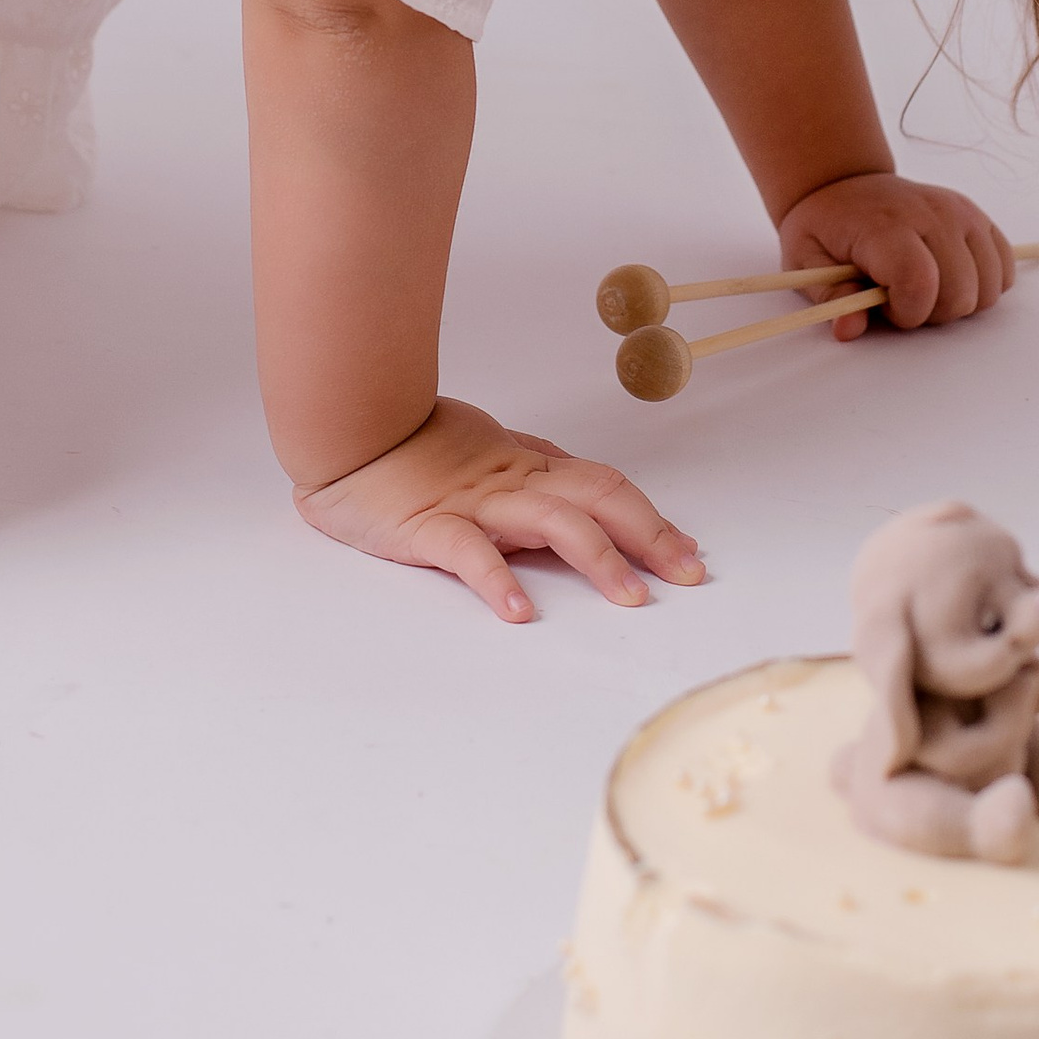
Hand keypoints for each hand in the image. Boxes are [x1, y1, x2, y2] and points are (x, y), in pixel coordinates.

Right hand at [295, 400, 707, 625]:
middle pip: (598, 497)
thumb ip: (534, 471)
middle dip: (650, 535)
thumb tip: (586, 490)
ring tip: (629, 597)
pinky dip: (496, 578)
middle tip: (687, 573)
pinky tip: (518, 610)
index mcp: (527, 468)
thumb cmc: (415, 444)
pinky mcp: (428, 525)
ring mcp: (473, 503)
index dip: (652, 518)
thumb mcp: (490, 451)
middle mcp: (512, 483)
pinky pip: (468, 552)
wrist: (349, 428)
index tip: (690, 552)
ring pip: (551, 520)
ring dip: (598, 557)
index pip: (605, 486)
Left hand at [777, 175, 1016, 341]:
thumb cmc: (826, 226)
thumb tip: (849, 329)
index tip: (885, 307)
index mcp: (885, 226)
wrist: (845, 183)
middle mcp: (931, 214)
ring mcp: (960, 212)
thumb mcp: (806, 260)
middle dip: (931, 312)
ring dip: (960, 301)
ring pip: (988, 286)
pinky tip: (952, 277)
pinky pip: (1002, 267)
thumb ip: (831, 297)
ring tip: (927, 287)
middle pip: (960, 292)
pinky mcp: (976, 216)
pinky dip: (984, 284)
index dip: (907, 311)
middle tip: (901, 298)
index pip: (919, 282)